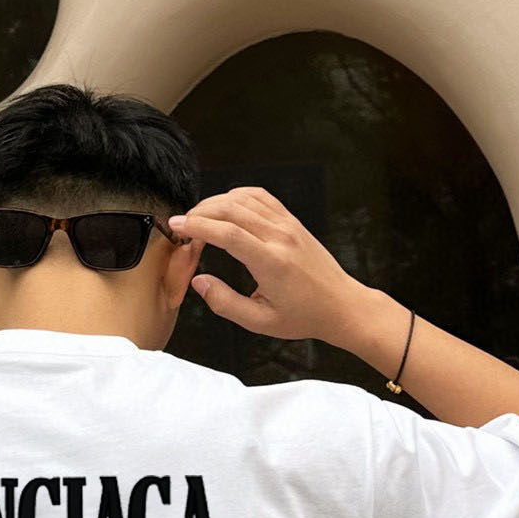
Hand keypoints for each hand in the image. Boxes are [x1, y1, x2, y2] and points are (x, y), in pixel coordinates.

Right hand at [169, 187, 368, 346]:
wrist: (340, 304)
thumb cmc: (304, 315)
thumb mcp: (260, 321)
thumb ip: (225, 303)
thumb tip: (199, 282)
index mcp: (272, 263)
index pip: (228, 234)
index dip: (198, 226)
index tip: (178, 226)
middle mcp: (281, 237)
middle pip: (232, 209)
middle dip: (201, 213)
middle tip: (184, 226)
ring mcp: (288, 225)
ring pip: (244, 198)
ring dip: (216, 203)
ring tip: (199, 218)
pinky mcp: (291, 221)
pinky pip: (261, 197)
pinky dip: (237, 196)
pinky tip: (225, 207)